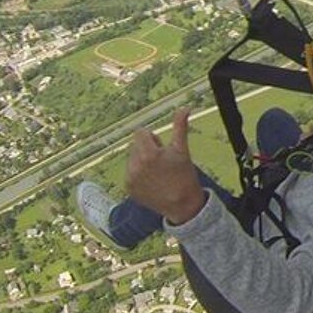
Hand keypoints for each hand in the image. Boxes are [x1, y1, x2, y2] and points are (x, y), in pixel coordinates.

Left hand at [125, 107, 204, 224]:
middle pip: (135, 145)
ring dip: (142, 161)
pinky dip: (138, 174)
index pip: (141, 133)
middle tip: (162, 161)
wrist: (182, 204)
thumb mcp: (182, 149)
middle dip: (147, 149)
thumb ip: (180, 126)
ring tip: (157, 172)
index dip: (153, 139)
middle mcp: (135, 165)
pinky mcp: (128, 188)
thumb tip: (184, 108)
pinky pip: (130, 172)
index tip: (162, 148)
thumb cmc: (184, 175)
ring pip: (132, 158)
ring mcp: (130, 178)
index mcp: (148, 153)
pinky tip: (152, 181)